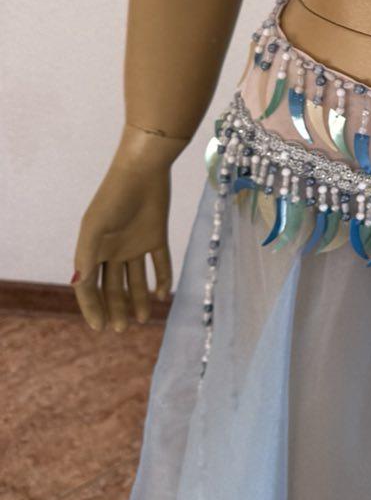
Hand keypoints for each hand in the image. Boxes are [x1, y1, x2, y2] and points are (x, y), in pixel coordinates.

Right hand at [72, 127, 181, 331]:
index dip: (92, 307)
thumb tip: (78, 285)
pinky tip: (163, 296)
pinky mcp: (157, 235)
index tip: (99, 328)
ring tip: (143, 320)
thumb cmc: (113, 198)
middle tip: (123, 329)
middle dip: (116, 308)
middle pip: (113, 286)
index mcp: (93, 249)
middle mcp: (113, 249)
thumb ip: (87, 256)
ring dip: (139, 299)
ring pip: (137, 279)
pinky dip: (162, 279)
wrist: (143, 170)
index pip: (89, 286)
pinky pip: (160, 263)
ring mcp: (135, 243)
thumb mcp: (95, 228)